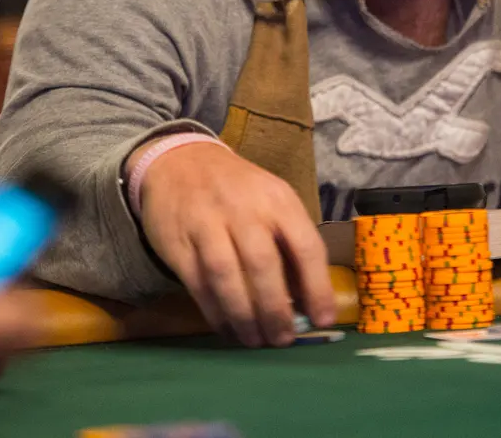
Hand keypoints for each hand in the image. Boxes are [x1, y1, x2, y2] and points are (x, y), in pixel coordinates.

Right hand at [130, 140, 334, 347]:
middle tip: (283, 339)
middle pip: (262, 264)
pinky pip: (197, 283)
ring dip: (243, 315)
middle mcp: (243, 209)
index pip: (305, 245)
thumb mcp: (271, 199)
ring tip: (255, 340)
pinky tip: (227, 327)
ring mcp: (207, 223)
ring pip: (226, 275)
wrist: (180, 160)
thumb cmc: (238, 189)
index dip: (317, 287)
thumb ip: (289, 242)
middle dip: (275, 309)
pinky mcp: (178, 241)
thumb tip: (306, 301)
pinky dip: (214, 311)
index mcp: (277, 199)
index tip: (322, 320)